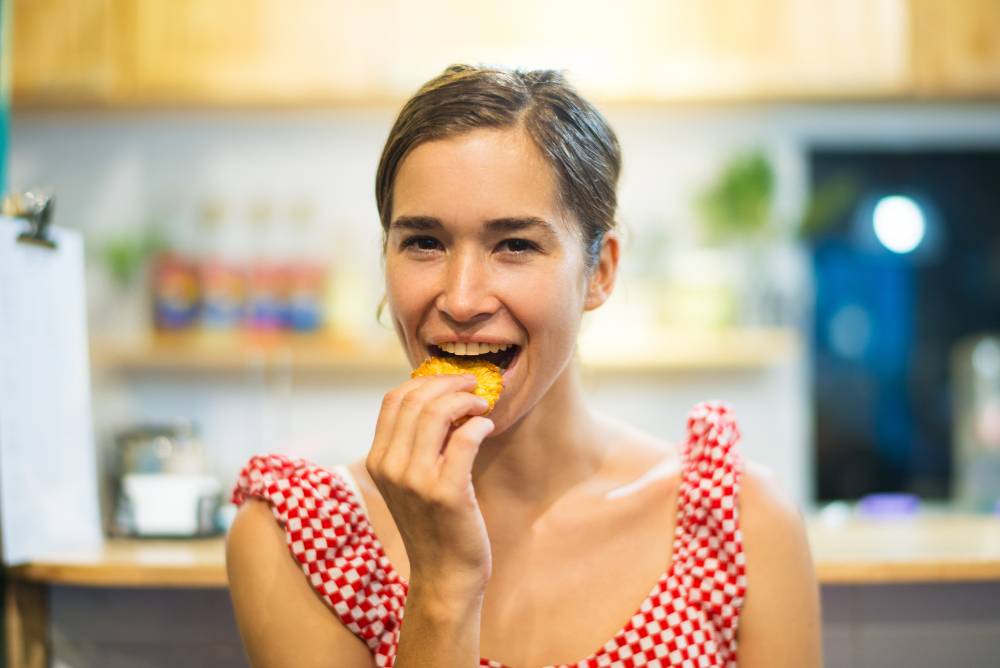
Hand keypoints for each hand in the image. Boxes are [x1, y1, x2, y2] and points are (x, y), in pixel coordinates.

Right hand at [366, 373, 494, 599]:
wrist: (445, 573)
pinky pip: (465, 439)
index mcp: (378, 460)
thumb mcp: (410, 480)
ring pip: (437, 413)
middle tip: (474, 386)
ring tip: (482, 405)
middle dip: (449, 383)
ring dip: (466, 400)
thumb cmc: (434, 523)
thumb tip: (441, 397)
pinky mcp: (446, 494)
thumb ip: (416, 443)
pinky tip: (488, 427)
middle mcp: (390, 468)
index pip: (393, 400)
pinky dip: (480, 424)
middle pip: (415, 400)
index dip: (424, 381)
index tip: (450, 380)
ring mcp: (416, 482)